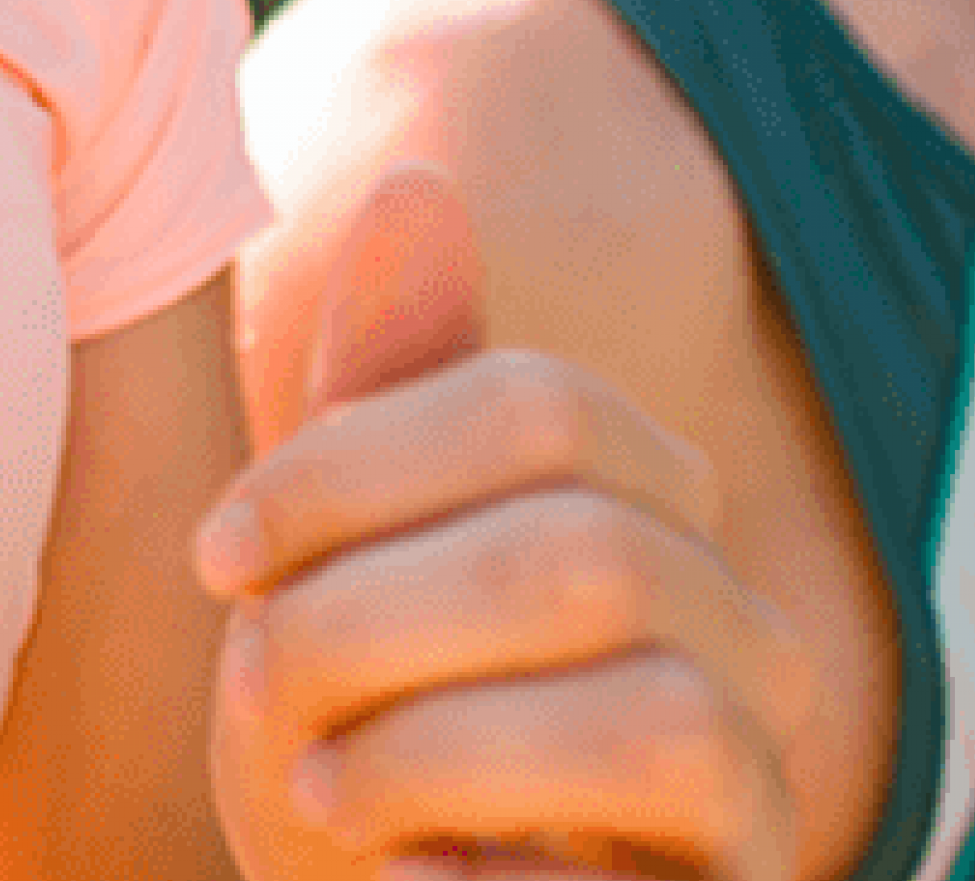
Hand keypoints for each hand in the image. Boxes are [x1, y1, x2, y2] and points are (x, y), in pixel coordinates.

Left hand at [198, 168, 812, 880]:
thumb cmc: (361, 746)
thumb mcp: (342, 566)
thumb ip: (386, 395)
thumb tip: (421, 177)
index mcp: (657, 516)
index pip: (542, 407)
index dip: (354, 462)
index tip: (215, 554)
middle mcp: (747, 641)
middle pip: (586, 549)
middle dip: (371, 616)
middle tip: (255, 681)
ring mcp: (759, 796)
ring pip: (652, 711)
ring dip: (434, 749)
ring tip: (318, 792)